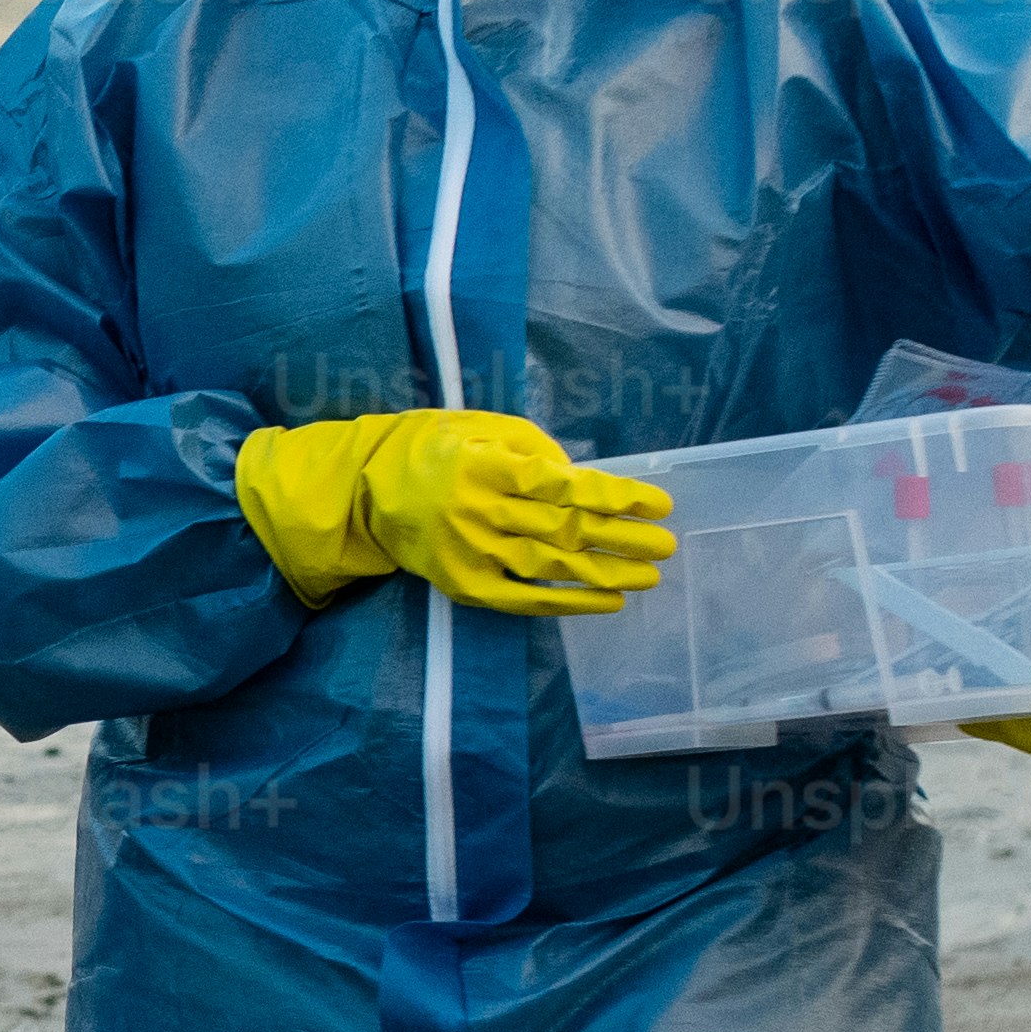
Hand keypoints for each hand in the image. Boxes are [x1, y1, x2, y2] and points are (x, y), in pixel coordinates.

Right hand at [238, 410, 676, 615]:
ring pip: (551, 568)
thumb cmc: (433, 449)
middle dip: (623, 539)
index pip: (566, 486)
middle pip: (566, 530)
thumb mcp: (481, 428)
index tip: (657, 503)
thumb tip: (583, 481)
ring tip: (648, 577)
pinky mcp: (463, 584)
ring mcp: (469, 552)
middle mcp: (479, 510)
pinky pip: (523, 600)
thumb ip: (533, 450)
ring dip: (605, 573)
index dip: (616, 497)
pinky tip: (607, 602)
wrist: (364, 490)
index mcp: (486, 465)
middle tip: (666, 546)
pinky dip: (568, 604)